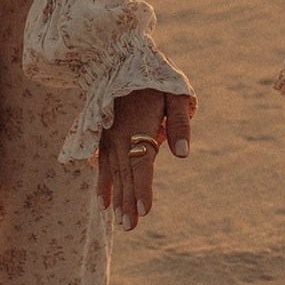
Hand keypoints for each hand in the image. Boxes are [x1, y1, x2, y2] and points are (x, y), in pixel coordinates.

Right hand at [99, 86, 193, 228]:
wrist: (118, 57)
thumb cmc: (154, 76)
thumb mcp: (175, 92)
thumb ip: (180, 122)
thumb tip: (183, 154)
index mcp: (139, 125)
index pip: (142, 163)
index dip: (142, 188)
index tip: (144, 211)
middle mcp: (119, 134)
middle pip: (126, 174)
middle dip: (128, 202)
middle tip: (130, 227)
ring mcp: (107, 136)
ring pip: (113, 172)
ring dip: (116, 198)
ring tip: (119, 222)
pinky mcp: (101, 135)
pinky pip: (101, 164)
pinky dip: (102, 183)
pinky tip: (102, 203)